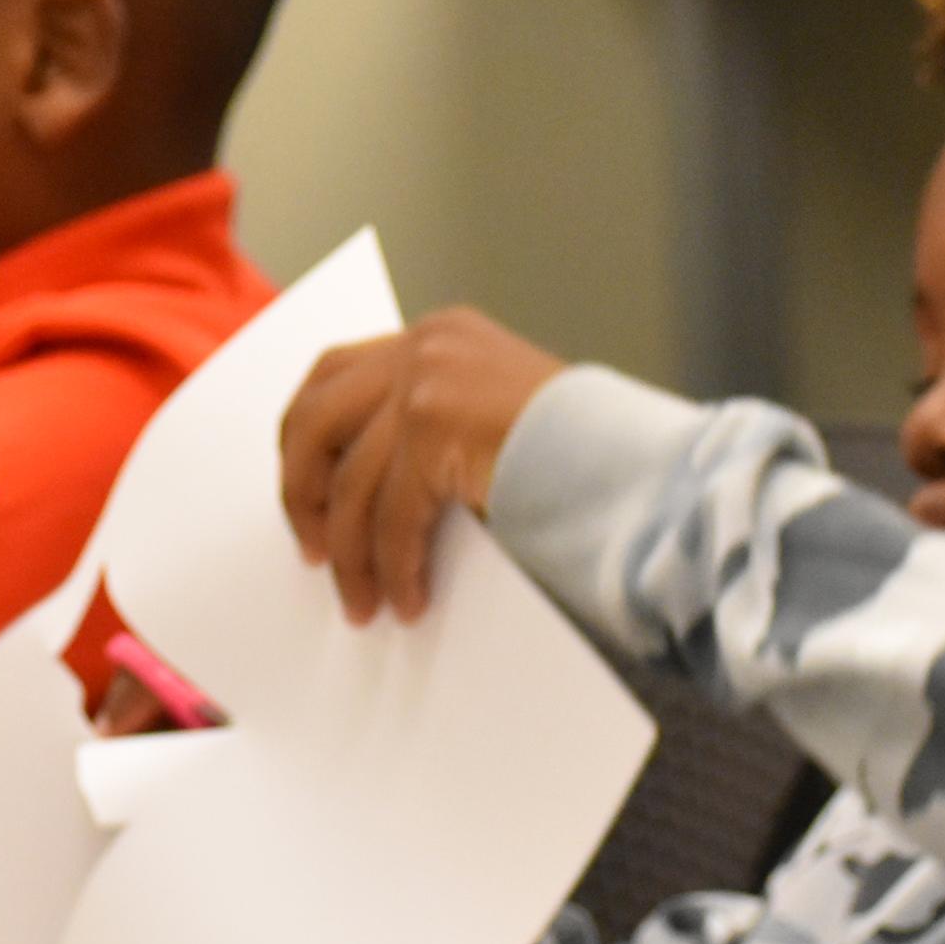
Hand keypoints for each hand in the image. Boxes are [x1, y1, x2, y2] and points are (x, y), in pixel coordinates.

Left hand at [277, 310, 566, 623]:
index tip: (305, 498)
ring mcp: (427, 378)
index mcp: (439, 337)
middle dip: (302, 495)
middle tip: (314, 553)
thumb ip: (428, 437)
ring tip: (364, 606)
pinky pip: (391, 515)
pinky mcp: (433, 422)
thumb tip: (358, 500)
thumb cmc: (585, 460)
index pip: (334, 374)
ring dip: (353, 556)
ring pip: (351, 482)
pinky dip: (392, 567)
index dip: (304, 440)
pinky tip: (407, 599)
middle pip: (315, 418)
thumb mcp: (487, 425)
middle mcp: (426, 345)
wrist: (642, 466)